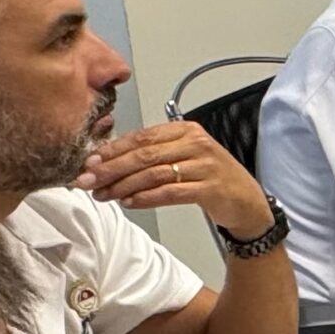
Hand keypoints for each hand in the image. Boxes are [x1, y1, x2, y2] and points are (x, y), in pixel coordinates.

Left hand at [78, 121, 270, 236]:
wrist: (246, 201)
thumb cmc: (210, 178)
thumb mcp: (183, 157)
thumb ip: (153, 155)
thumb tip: (108, 162)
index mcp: (186, 130)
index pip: (142, 136)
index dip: (113, 149)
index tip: (90, 161)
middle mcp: (196, 144)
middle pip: (145, 155)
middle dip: (111, 168)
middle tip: (87, 180)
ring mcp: (205, 165)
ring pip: (154, 174)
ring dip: (123, 186)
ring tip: (104, 195)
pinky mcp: (210, 188)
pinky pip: (170, 192)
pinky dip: (146, 198)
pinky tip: (129, 203)